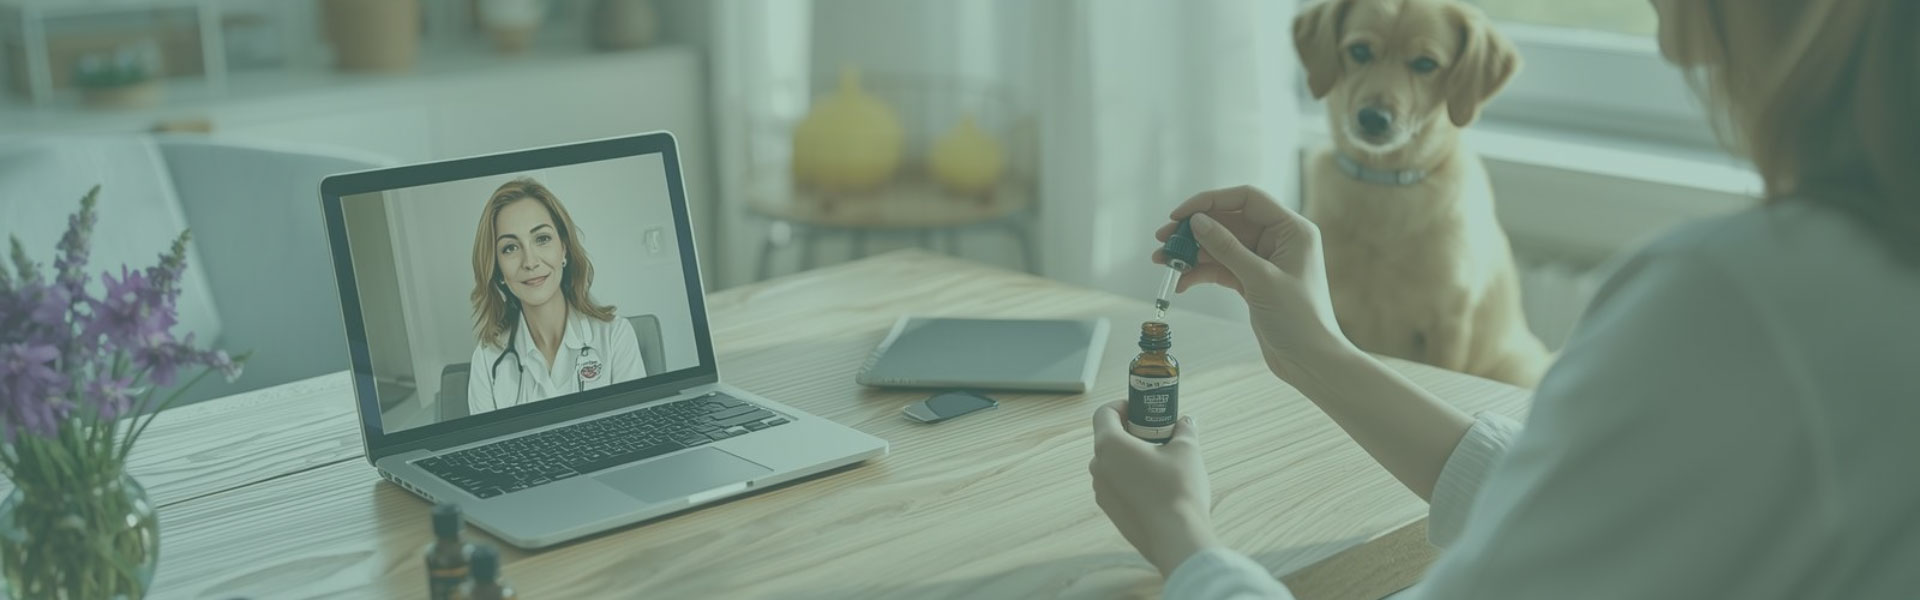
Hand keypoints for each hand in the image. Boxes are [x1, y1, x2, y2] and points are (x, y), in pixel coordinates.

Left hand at [1089, 400, 1219, 577]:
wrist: (1176, 537)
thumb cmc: (1177, 489)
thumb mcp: (1186, 450)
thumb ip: (1183, 430)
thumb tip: (1185, 422)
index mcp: (1109, 445)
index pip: (1104, 413)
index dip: (1122, 406)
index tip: (1142, 410)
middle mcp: (1098, 467)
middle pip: (1108, 439)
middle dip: (1131, 432)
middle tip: (1157, 434)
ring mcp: (1101, 491)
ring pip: (1112, 464)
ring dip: (1131, 457)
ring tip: (1160, 462)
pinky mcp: (1110, 511)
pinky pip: (1116, 485)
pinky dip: (1131, 478)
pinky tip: (1156, 486)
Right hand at [1154, 185, 1355, 379]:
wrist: (1310, 361)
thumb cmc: (1299, 319)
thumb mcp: (1260, 279)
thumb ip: (1227, 248)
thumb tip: (1198, 221)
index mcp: (1291, 229)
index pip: (1247, 199)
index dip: (1211, 201)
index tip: (1181, 214)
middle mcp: (1279, 240)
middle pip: (1229, 221)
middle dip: (1195, 230)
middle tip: (1164, 239)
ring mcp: (1265, 261)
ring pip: (1221, 246)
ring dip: (1192, 252)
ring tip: (1163, 261)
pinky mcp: (1253, 281)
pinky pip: (1222, 268)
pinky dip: (1201, 272)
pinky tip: (1181, 281)